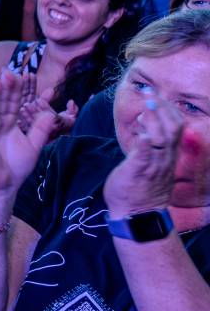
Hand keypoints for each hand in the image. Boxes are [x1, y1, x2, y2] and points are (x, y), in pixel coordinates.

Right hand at [0, 72, 74, 194]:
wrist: (2, 186)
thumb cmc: (15, 166)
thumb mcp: (34, 146)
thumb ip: (41, 129)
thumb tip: (50, 112)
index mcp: (11, 122)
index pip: (16, 102)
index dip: (19, 90)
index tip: (25, 75)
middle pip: (2, 102)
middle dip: (6, 87)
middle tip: (9, 71)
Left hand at [104, 97, 183, 215]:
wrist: (136, 215)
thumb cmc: (138, 189)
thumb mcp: (149, 165)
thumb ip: (149, 149)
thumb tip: (145, 133)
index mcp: (166, 155)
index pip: (175, 128)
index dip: (168, 110)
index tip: (158, 96)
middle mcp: (163, 158)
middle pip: (172, 129)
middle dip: (163, 109)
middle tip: (152, 94)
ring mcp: (153, 165)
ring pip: (162, 139)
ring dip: (154, 119)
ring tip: (147, 105)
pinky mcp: (138, 170)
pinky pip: (145, 155)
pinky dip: (145, 142)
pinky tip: (142, 134)